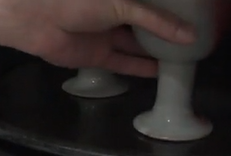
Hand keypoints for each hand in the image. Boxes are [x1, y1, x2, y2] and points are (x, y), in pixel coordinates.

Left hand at [6, 0, 196, 76]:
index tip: (192, 20)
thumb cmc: (80, 2)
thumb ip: (156, 21)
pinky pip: (122, 63)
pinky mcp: (95, 56)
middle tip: (189, 44)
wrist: (39, 21)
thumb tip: (188, 36)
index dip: (169, 13)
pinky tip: (158, 73)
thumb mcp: (124, 6)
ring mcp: (104, 36)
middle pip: (144, 27)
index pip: (151, 6)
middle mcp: (113, 15)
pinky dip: (139, 68)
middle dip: (163, 35)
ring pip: (135, 46)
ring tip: (180, 59)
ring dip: (154, 53)